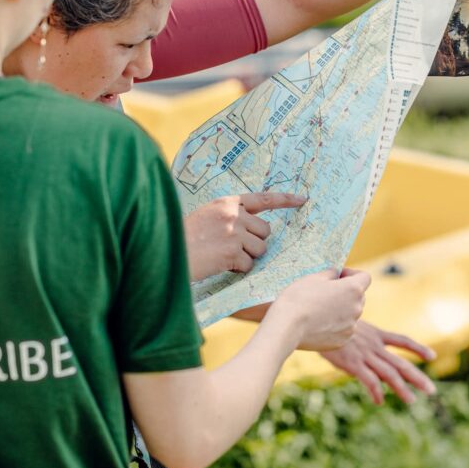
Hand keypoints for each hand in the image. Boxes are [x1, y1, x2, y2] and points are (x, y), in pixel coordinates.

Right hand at [183, 192, 305, 281]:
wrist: (166, 251)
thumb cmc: (182, 238)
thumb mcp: (205, 217)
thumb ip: (228, 217)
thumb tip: (254, 231)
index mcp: (225, 202)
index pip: (262, 198)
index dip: (284, 199)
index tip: (302, 199)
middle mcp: (232, 214)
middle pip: (265, 230)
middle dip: (255, 242)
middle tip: (233, 248)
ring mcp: (233, 231)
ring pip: (260, 249)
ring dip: (246, 257)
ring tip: (222, 256)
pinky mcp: (232, 251)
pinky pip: (248, 264)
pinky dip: (237, 269)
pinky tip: (219, 264)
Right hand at [270, 267, 369, 351]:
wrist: (287, 327)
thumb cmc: (299, 298)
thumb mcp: (314, 277)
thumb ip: (331, 274)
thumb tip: (336, 275)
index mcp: (353, 290)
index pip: (364, 277)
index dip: (351, 274)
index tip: (337, 276)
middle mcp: (357, 309)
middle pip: (358, 296)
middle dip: (345, 292)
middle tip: (324, 292)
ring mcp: (351, 327)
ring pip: (350, 314)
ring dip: (340, 309)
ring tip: (317, 310)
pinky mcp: (342, 341)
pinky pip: (343, 329)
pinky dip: (334, 325)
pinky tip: (316, 324)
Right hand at [319, 319, 435, 404]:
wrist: (314, 320)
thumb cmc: (326, 321)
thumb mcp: (346, 323)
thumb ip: (357, 336)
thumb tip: (358, 350)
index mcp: (374, 334)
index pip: (402, 340)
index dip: (418, 348)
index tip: (432, 356)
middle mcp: (373, 345)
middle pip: (400, 363)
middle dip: (417, 377)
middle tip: (431, 390)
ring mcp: (364, 354)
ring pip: (389, 374)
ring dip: (402, 388)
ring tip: (412, 401)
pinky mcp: (353, 363)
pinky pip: (369, 380)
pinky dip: (376, 392)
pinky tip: (379, 402)